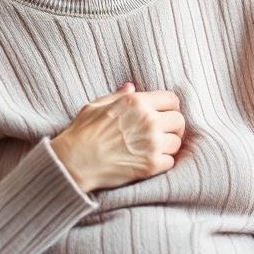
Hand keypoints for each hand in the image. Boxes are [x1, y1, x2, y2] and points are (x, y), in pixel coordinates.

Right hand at [50, 83, 184, 192]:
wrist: (74, 162)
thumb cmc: (82, 133)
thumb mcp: (96, 106)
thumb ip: (118, 96)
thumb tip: (131, 87)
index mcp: (137, 102)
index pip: (172, 100)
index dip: (170, 107)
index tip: (166, 114)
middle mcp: (148, 120)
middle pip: (179, 121)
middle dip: (173, 127)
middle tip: (164, 133)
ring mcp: (151, 143)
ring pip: (176, 142)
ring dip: (168, 145)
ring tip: (156, 148)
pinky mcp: (150, 165)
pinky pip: (170, 161)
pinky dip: (163, 162)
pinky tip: (151, 161)